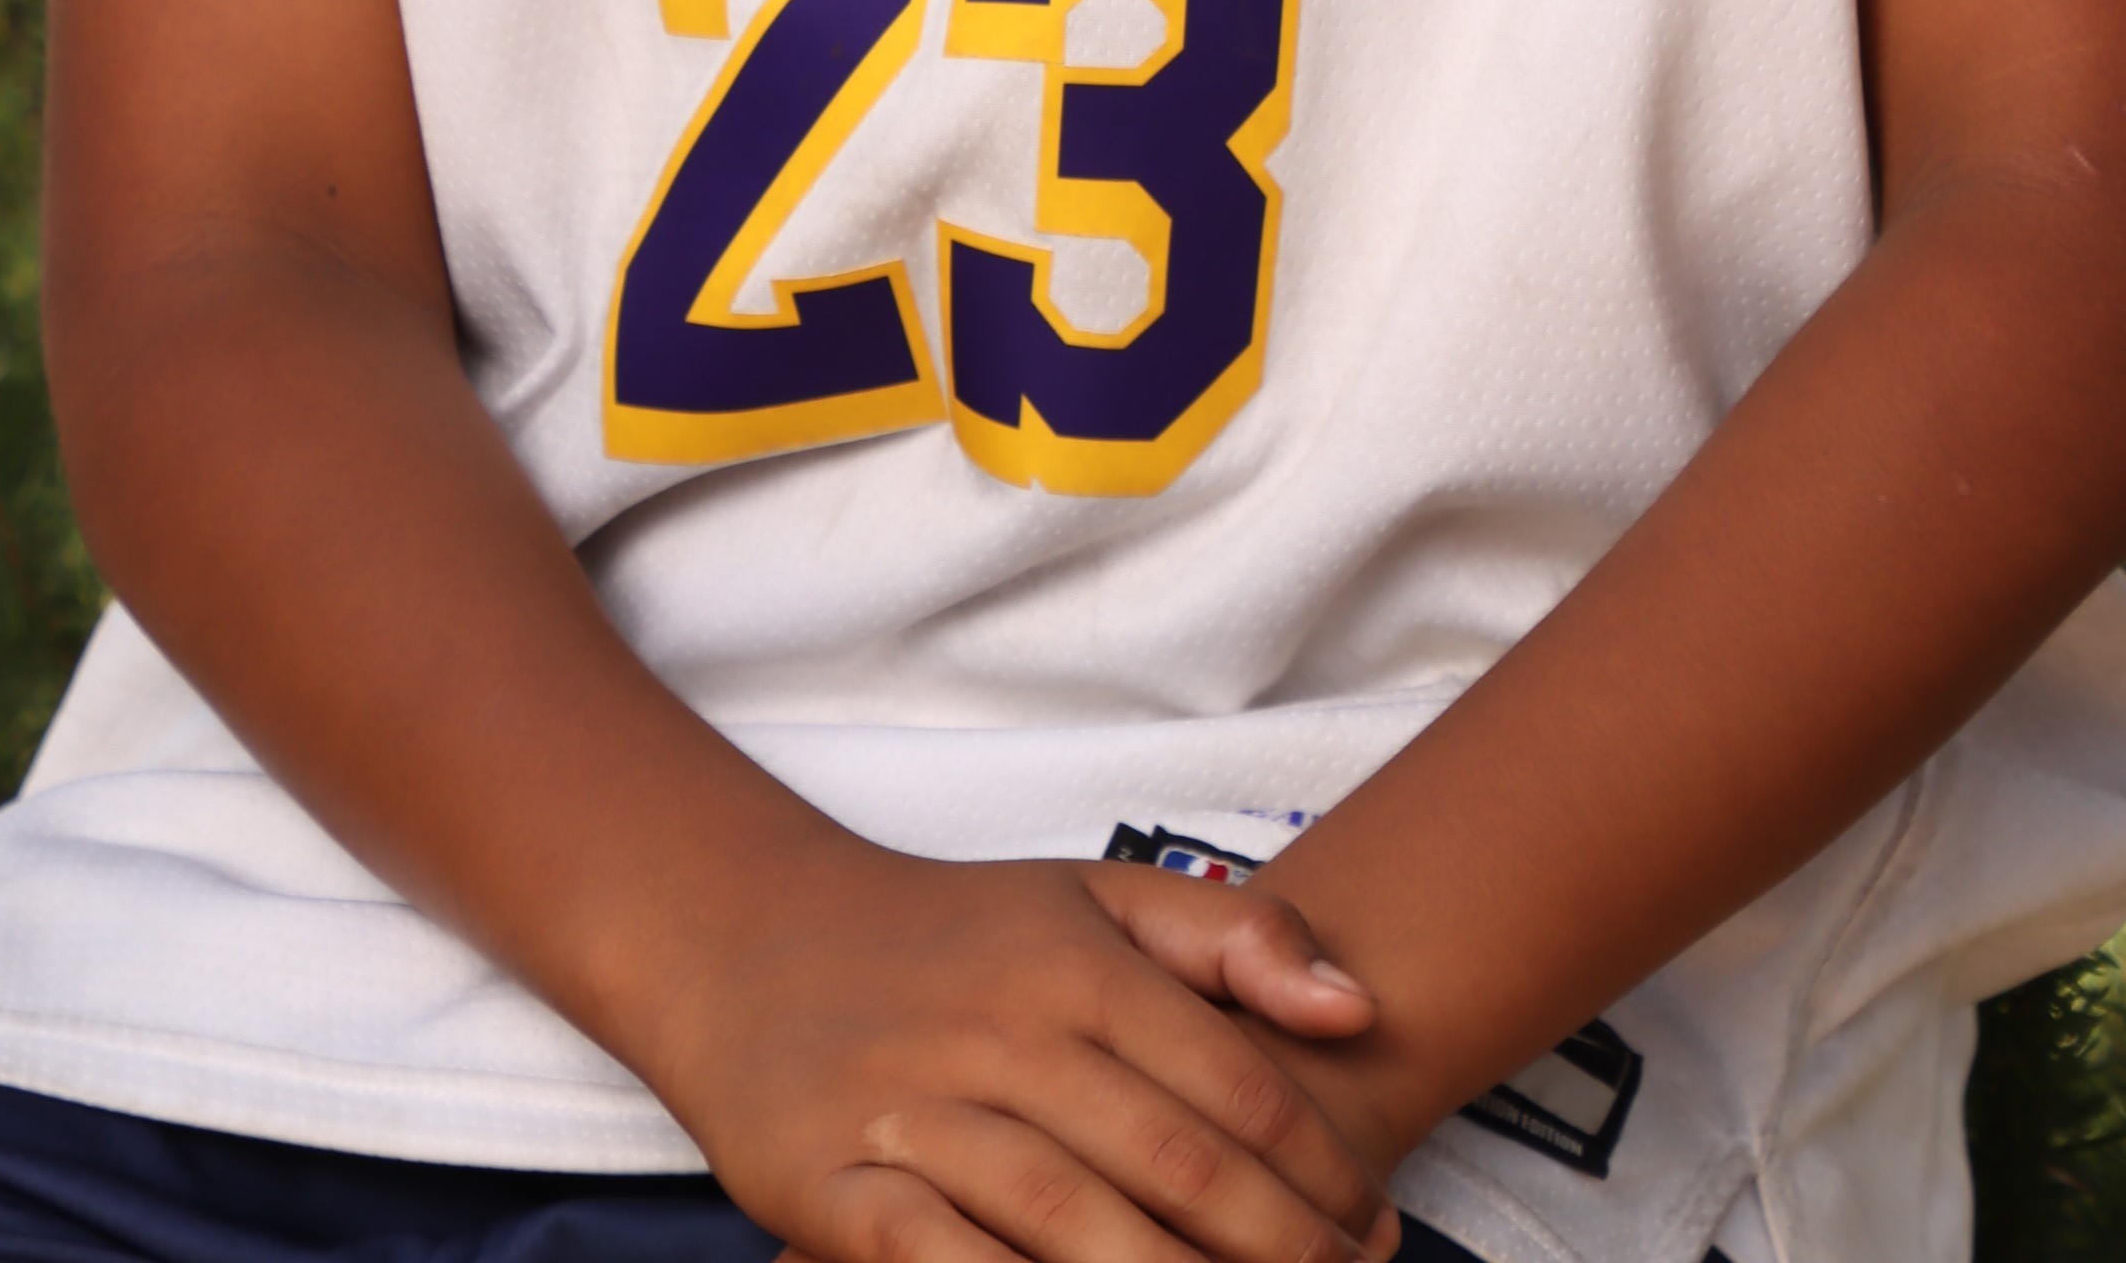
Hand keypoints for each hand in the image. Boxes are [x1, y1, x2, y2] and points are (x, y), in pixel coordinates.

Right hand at [637, 843, 1400, 1262]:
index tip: (1373, 1225)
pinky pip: (941, 1261)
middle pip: (1171, 1162)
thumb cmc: (955, 936)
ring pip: (1070, 1223)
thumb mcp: (1092, 899)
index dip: (1320, 1167)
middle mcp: (1004, 1030)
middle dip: (1276, 1247)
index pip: (1232, 1081)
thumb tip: (1357, 1008)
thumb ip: (1234, 934)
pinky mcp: (836, 1183)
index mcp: (1075, 962)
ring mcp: (917, 1109)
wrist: (753, 940)